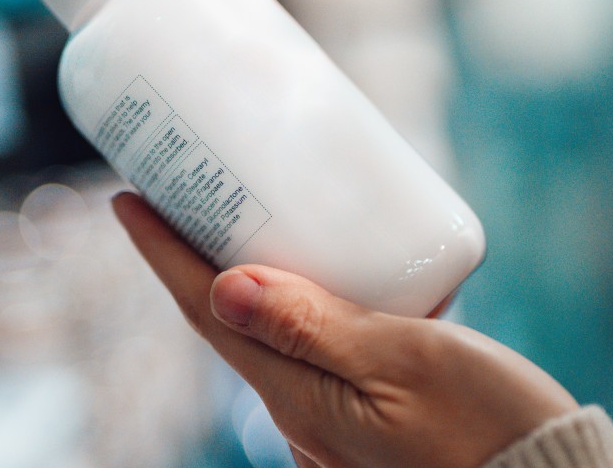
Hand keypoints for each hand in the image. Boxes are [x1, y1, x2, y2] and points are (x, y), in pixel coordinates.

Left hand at [113, 193, 578, 467]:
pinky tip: (328, 270)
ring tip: (246, 213)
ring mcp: (332, 417)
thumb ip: (315, 326)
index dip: (160, 251)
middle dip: (193, 252)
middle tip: (182, 185)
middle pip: (227, 319)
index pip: (205, 310)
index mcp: (299, 396)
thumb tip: (225, 286)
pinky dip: (302, 299)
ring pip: (270, 332)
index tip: (125, 195)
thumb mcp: (403, 362)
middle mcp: (302, 410)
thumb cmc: (487, 426)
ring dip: (246, 272)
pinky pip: (313, 347)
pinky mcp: (368, 414)